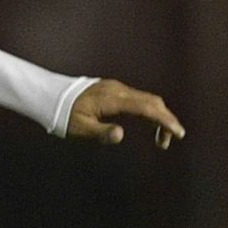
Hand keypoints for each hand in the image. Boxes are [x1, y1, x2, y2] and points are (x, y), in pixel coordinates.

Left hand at [66, 79, 183, 147]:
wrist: (50, 96)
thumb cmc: (63, 115)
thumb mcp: (79, 129)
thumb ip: (100, 133)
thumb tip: (121, 135)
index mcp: (111, 100)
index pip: (146, 108)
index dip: (164, 120)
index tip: (177, 133)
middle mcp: (117, 90)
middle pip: (151, 101)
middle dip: (166, 119)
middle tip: (170, 140)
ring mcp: (116, 87)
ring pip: (146, 99)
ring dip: (158, 116)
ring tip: (160, 138)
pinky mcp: (113, 89)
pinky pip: (138, 98)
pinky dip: (149, 110)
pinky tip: (148, 124)